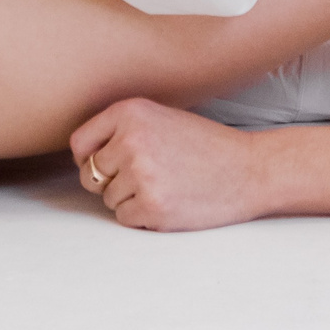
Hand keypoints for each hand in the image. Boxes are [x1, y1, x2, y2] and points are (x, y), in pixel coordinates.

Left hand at [70, 97, 265, 231]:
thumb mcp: (160, 117)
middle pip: (90, 175)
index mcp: (129, 112)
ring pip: (108, 199)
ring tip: (164, 185)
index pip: (79, 144)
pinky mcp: (153, 206)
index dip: (89, 159)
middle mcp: (131, 140)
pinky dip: (141, 216)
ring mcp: (141, 174)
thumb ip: (121, 129)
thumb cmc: (205, 145)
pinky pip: (124, 217)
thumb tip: (79, 155)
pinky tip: (169, 201)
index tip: (106, 164)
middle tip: (144, 178)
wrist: (250, 169)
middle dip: (110, 181)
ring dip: (129, 199)